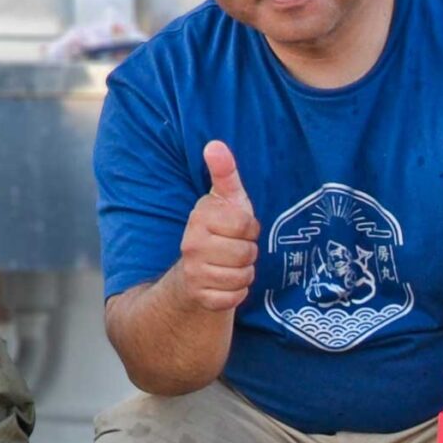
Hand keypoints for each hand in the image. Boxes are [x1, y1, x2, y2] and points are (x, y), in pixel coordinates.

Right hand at [172, 140, 258, 313]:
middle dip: (248, 252)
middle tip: (235, 248)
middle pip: (247, 253)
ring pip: (244, 276)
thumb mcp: (225, 200)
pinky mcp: (201, 298)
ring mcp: (195, 273)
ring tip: (231, 265)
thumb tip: (215, 144)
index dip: (250, 228)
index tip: (240, 228)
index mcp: (200, 218)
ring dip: (245, 273)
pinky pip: (236, 297)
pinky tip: (226, 283)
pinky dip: (238, 292)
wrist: (193, 272)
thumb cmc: (218, 230)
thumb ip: (224, 173)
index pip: (245, 225)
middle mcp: (192, 245)